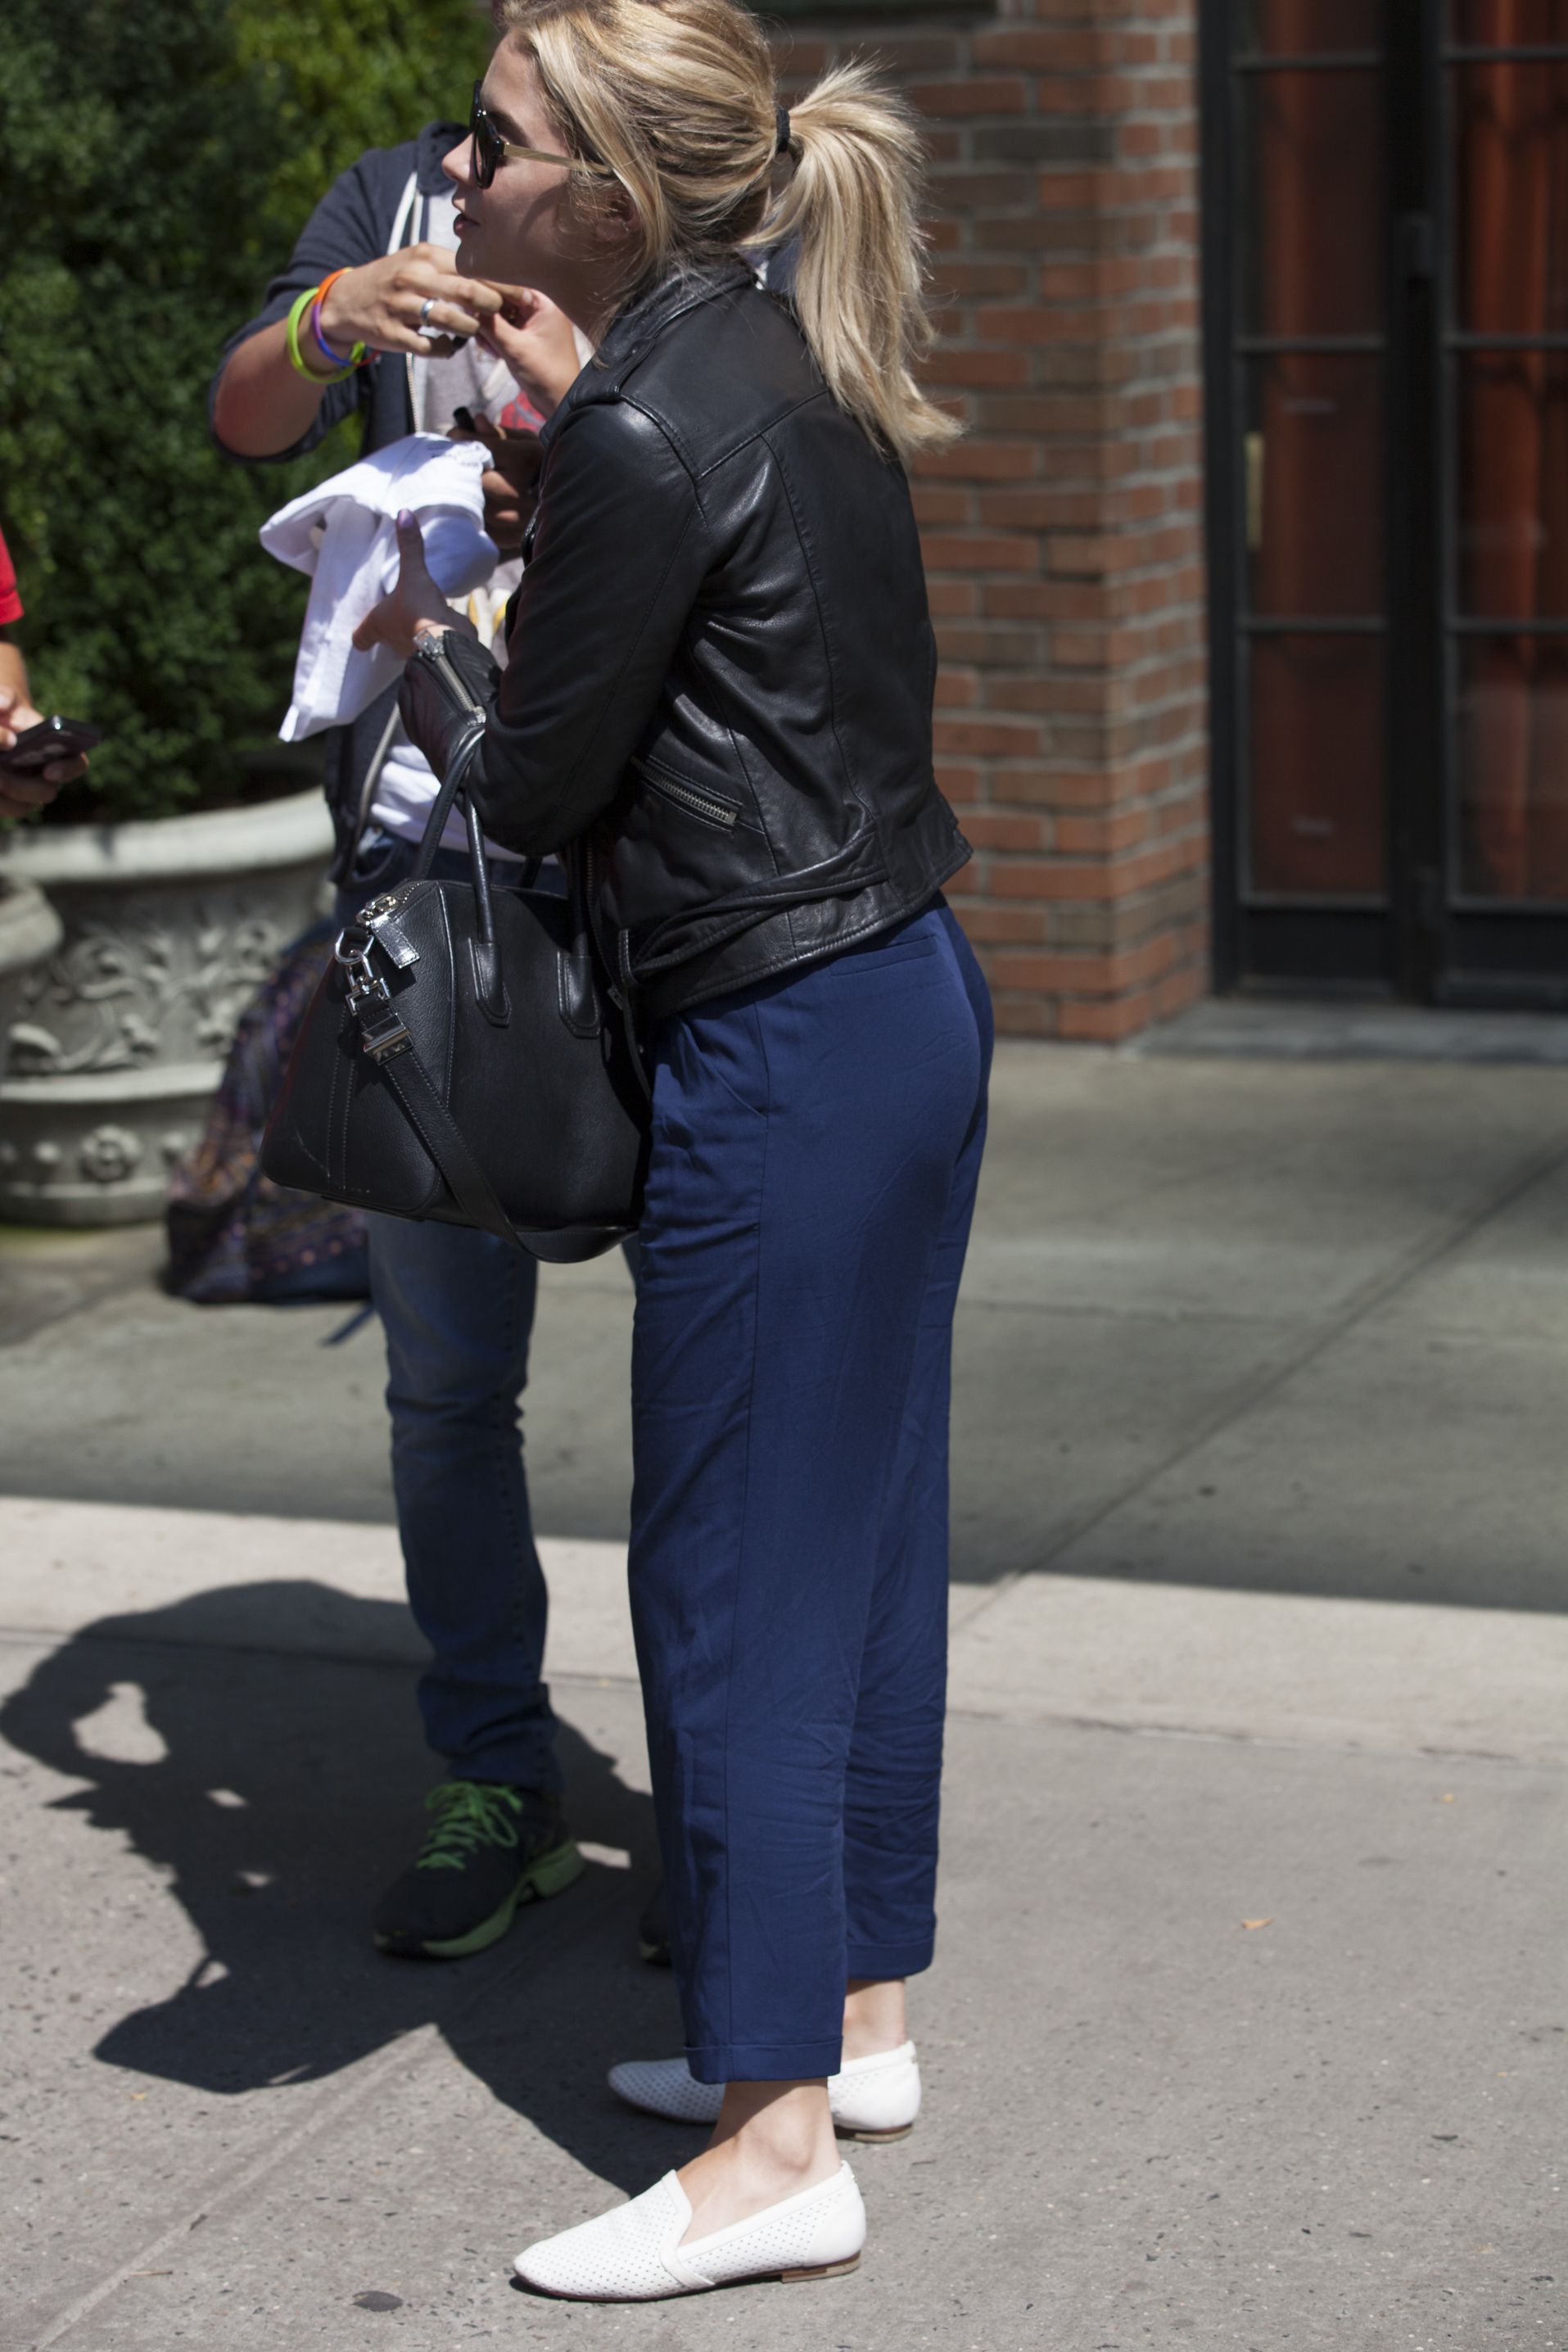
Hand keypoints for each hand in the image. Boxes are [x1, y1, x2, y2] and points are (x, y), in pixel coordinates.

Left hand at [0, 686, 85, 819]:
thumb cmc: (6, 712)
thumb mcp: (5, 698)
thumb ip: (5, 696)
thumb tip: (4, 704)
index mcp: (58, 750)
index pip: (77, 763)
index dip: (69, 769)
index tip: (49, 770)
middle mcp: (47, 776)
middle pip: (46, 792)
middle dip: (23, 787)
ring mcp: (27, 792)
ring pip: (22, 806)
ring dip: (4, 798)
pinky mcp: (8, 801)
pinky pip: (4, 808)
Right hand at [317, 243, 503, 360]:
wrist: (346, 301)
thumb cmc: (393, 281)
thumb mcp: (417, 262)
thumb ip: (451, 267)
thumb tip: (495, 276)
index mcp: (425, 256)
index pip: (473, 268)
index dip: (502, 284)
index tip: (524, 295)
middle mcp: (413, 277)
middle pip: (467, 291)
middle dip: (494, 306)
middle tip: (507, 315)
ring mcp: (401, 306)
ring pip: (451, 320)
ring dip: (472, 330)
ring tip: (476, 331)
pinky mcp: (393, 334)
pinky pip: (431, 347)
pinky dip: (447, 350)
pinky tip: (450, 347)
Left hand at [352, 512, 479, 662]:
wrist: (447, 640)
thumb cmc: (418, 610)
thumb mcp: (412, 573)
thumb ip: (409, 546)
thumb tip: (404, 513)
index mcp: (378, 625)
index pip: (360, 638)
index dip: (361, 636)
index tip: (362, 638)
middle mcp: (393, 640)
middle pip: (385, 638)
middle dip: (388, 629)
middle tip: (392, 615)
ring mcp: (414, 647)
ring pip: (407, 639)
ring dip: (410, 629)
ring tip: (415, 613)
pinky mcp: (435, 650)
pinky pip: (430, 640)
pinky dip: (431, 632)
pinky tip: (438, 617)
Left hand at [452, 413, 543, 552]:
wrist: (571, 503)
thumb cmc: (542, 466)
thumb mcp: (527, 443)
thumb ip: (500, 433)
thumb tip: (476, 420)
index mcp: (523, 460)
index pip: (481, 447)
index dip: (461, 437)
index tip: (456, 434)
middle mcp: (515, 490)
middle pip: (474, 478)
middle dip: (461, 466)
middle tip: (455, 458)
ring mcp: (512, 518)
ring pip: (474, 503)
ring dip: (465, 490)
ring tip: (464, 479)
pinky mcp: (508, 537)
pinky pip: (480, 524)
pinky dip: (474, 513)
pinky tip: (476, 502)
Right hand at [476, 284, 584, 417]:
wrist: (560, 404)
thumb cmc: (546, 376)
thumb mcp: (515, 348)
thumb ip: (491, 325)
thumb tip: (468, 305)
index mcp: (545, 303)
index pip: (510, 283)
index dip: (487, 288)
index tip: (467, 295)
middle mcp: (540, 308)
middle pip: (504, 297)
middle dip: (486, 310)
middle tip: (473, 324)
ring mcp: (533, 323)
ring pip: (501, 313)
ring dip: (488, 326)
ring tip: (483, 342)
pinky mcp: (526, 337)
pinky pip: (505, 328)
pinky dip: (494, 336)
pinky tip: (489, 348)